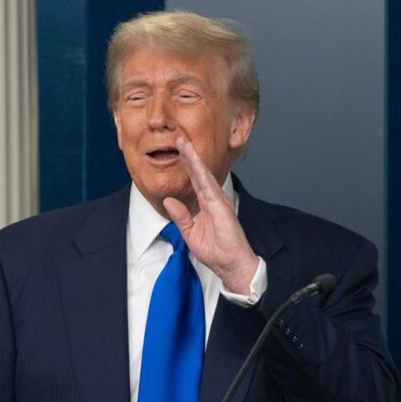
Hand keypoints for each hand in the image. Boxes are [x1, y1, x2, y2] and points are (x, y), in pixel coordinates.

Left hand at [162, 134, 259, 295]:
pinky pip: (209, 187)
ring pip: (204, 175)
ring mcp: (218, 201)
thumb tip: (168, 201)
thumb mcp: (190, 233)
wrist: (232, 264)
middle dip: (189, 154)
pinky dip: (201, 173)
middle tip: (180, 137)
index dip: (187, 164)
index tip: (178, 149)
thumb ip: (181, 216)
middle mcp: (213, 199)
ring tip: (184, 142)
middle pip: (199, 172)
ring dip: (194, 158)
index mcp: (206, 204)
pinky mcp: (221, 207)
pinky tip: (194, 162)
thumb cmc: (217, 251)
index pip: (194, 180)